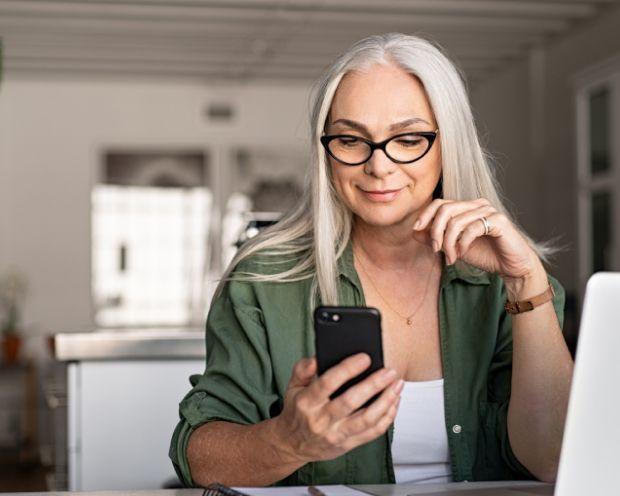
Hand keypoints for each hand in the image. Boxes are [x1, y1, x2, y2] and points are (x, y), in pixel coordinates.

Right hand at [273, 354, 402, 463]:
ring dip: (386, 401)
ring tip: (397, 385)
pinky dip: (387, 417)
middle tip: (389, 371)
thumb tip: (317, 358)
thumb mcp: (292, 386)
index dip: (348, 369)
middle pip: (351, 401)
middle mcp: (321, 420)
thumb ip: (302, 369)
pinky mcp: (347, 445)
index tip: (365, 358)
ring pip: (366, 419)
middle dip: (374, 385)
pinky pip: (372, 433)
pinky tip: (394, 402)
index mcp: (307, 402)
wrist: (292, 444)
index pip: (328, 383)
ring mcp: (335, 434)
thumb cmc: (297, 410)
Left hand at [411, 198, 543, 280]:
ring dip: (449, 243)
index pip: (440, 203)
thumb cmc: (484, 255)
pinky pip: (472, 228)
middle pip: (445, 209)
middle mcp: (477, 204)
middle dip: (435, 231)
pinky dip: (462, 243)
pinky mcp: (499, 221)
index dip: (425, 215)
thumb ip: (436, 238)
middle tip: (435, 250)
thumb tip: (415, 231)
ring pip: (456, 221)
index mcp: (466, 207)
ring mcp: (489, 211)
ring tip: (451, 257)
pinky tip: (462, 254)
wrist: (511, 267)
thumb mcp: (454, 247)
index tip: (416, 230)